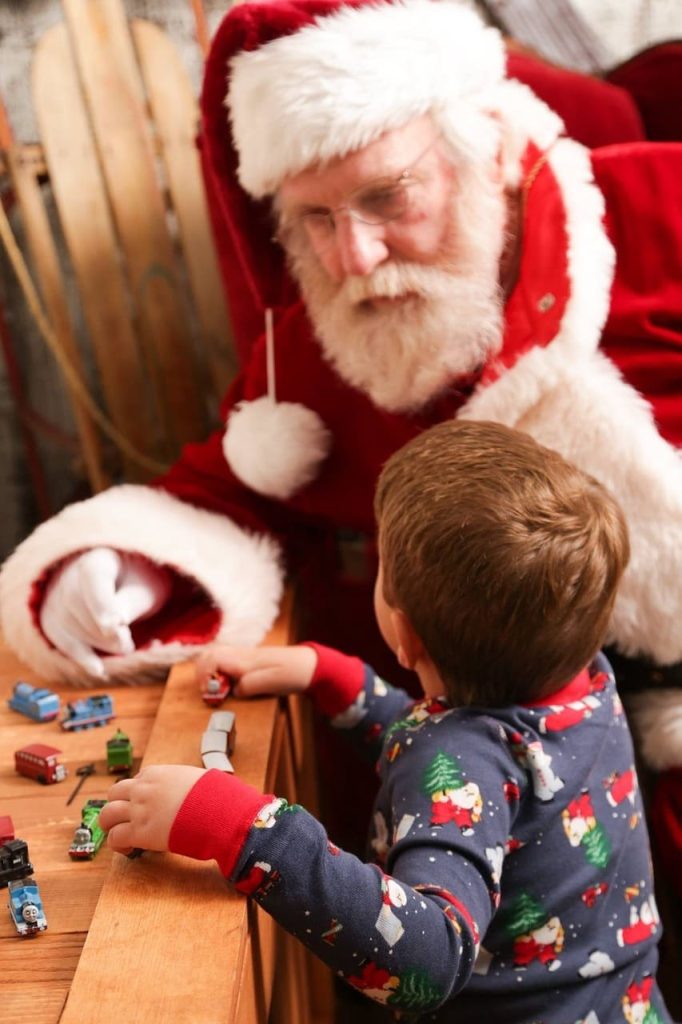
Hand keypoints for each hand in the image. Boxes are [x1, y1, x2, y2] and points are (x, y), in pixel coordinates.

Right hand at [40, 548, 171, 676]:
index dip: (102, 602)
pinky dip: (81, 656)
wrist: (125, 581)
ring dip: (99, 642)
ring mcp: (57, 595)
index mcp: (97, 557)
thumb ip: (129, 603)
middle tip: (128, 644)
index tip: (116, 624)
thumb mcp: (146, 588)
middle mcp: (69, 572)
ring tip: (126, 647)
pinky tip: (99, 670)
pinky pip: (61, 639)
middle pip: (76, 603)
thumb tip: (114, 625)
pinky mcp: (54, 618)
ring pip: (68, 623)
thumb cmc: (139, 582)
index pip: (92, 577)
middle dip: (103, 630)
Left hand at [100, 765, 205, 854]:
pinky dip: (117, 844)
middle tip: (124, 818)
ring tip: (118, 834)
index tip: (144, 804)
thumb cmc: (214, 795)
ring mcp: (139, 810)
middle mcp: (143, 789)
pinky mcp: (140, 832)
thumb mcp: (198, 778)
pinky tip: (127, 849)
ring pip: (107, 815)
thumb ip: (187, 782)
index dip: (137, 794)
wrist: (218, 811)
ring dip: (110, 825)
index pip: (136, 780)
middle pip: (114, 793)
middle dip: (117, 805)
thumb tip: (198, 789)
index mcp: (157, 773)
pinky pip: (115, 837)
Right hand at [195, 644, 317, 697]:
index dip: (203, 675)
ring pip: (216, 656)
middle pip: (210, 654)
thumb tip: (234, 690)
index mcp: (244, 660)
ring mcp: (245, 656)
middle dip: (201, 672)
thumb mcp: (272, 682)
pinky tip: (227, 683)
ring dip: (209, 671)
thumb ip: (250, 685)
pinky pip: (225, 661)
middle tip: (207, 690)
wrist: (310, 665)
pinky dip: (218, 670)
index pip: (212, 658)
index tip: (207, 691)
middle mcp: (241, 655)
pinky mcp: (249, 661)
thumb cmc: (293, 673)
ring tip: (215, 688)